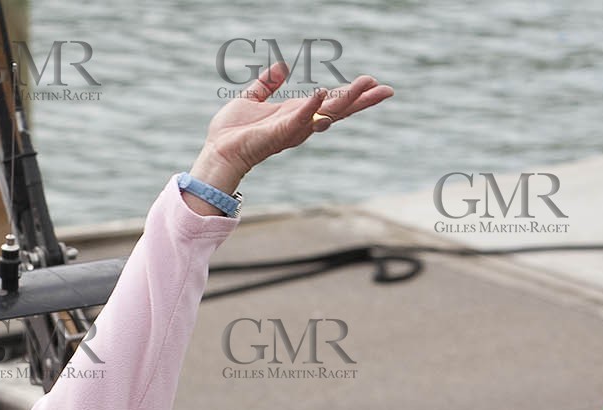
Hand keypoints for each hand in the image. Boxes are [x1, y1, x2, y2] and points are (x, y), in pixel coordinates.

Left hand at [189, 64, 393, 194]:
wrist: (216, 151)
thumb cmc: (232, 131)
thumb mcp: (251, 99)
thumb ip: (266, 84)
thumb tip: (281, 66)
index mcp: (296, 113)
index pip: (331, 102)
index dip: (352, 94)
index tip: (374, 83)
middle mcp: (300, 123)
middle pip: (338, 110)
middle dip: (361, 100)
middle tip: (385, 89)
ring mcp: (292, 129)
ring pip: (325, 114)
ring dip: (345, 99)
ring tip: (366, 85)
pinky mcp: (279, 134)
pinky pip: (299, 119)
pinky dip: (311, 107)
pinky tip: (323, 93)